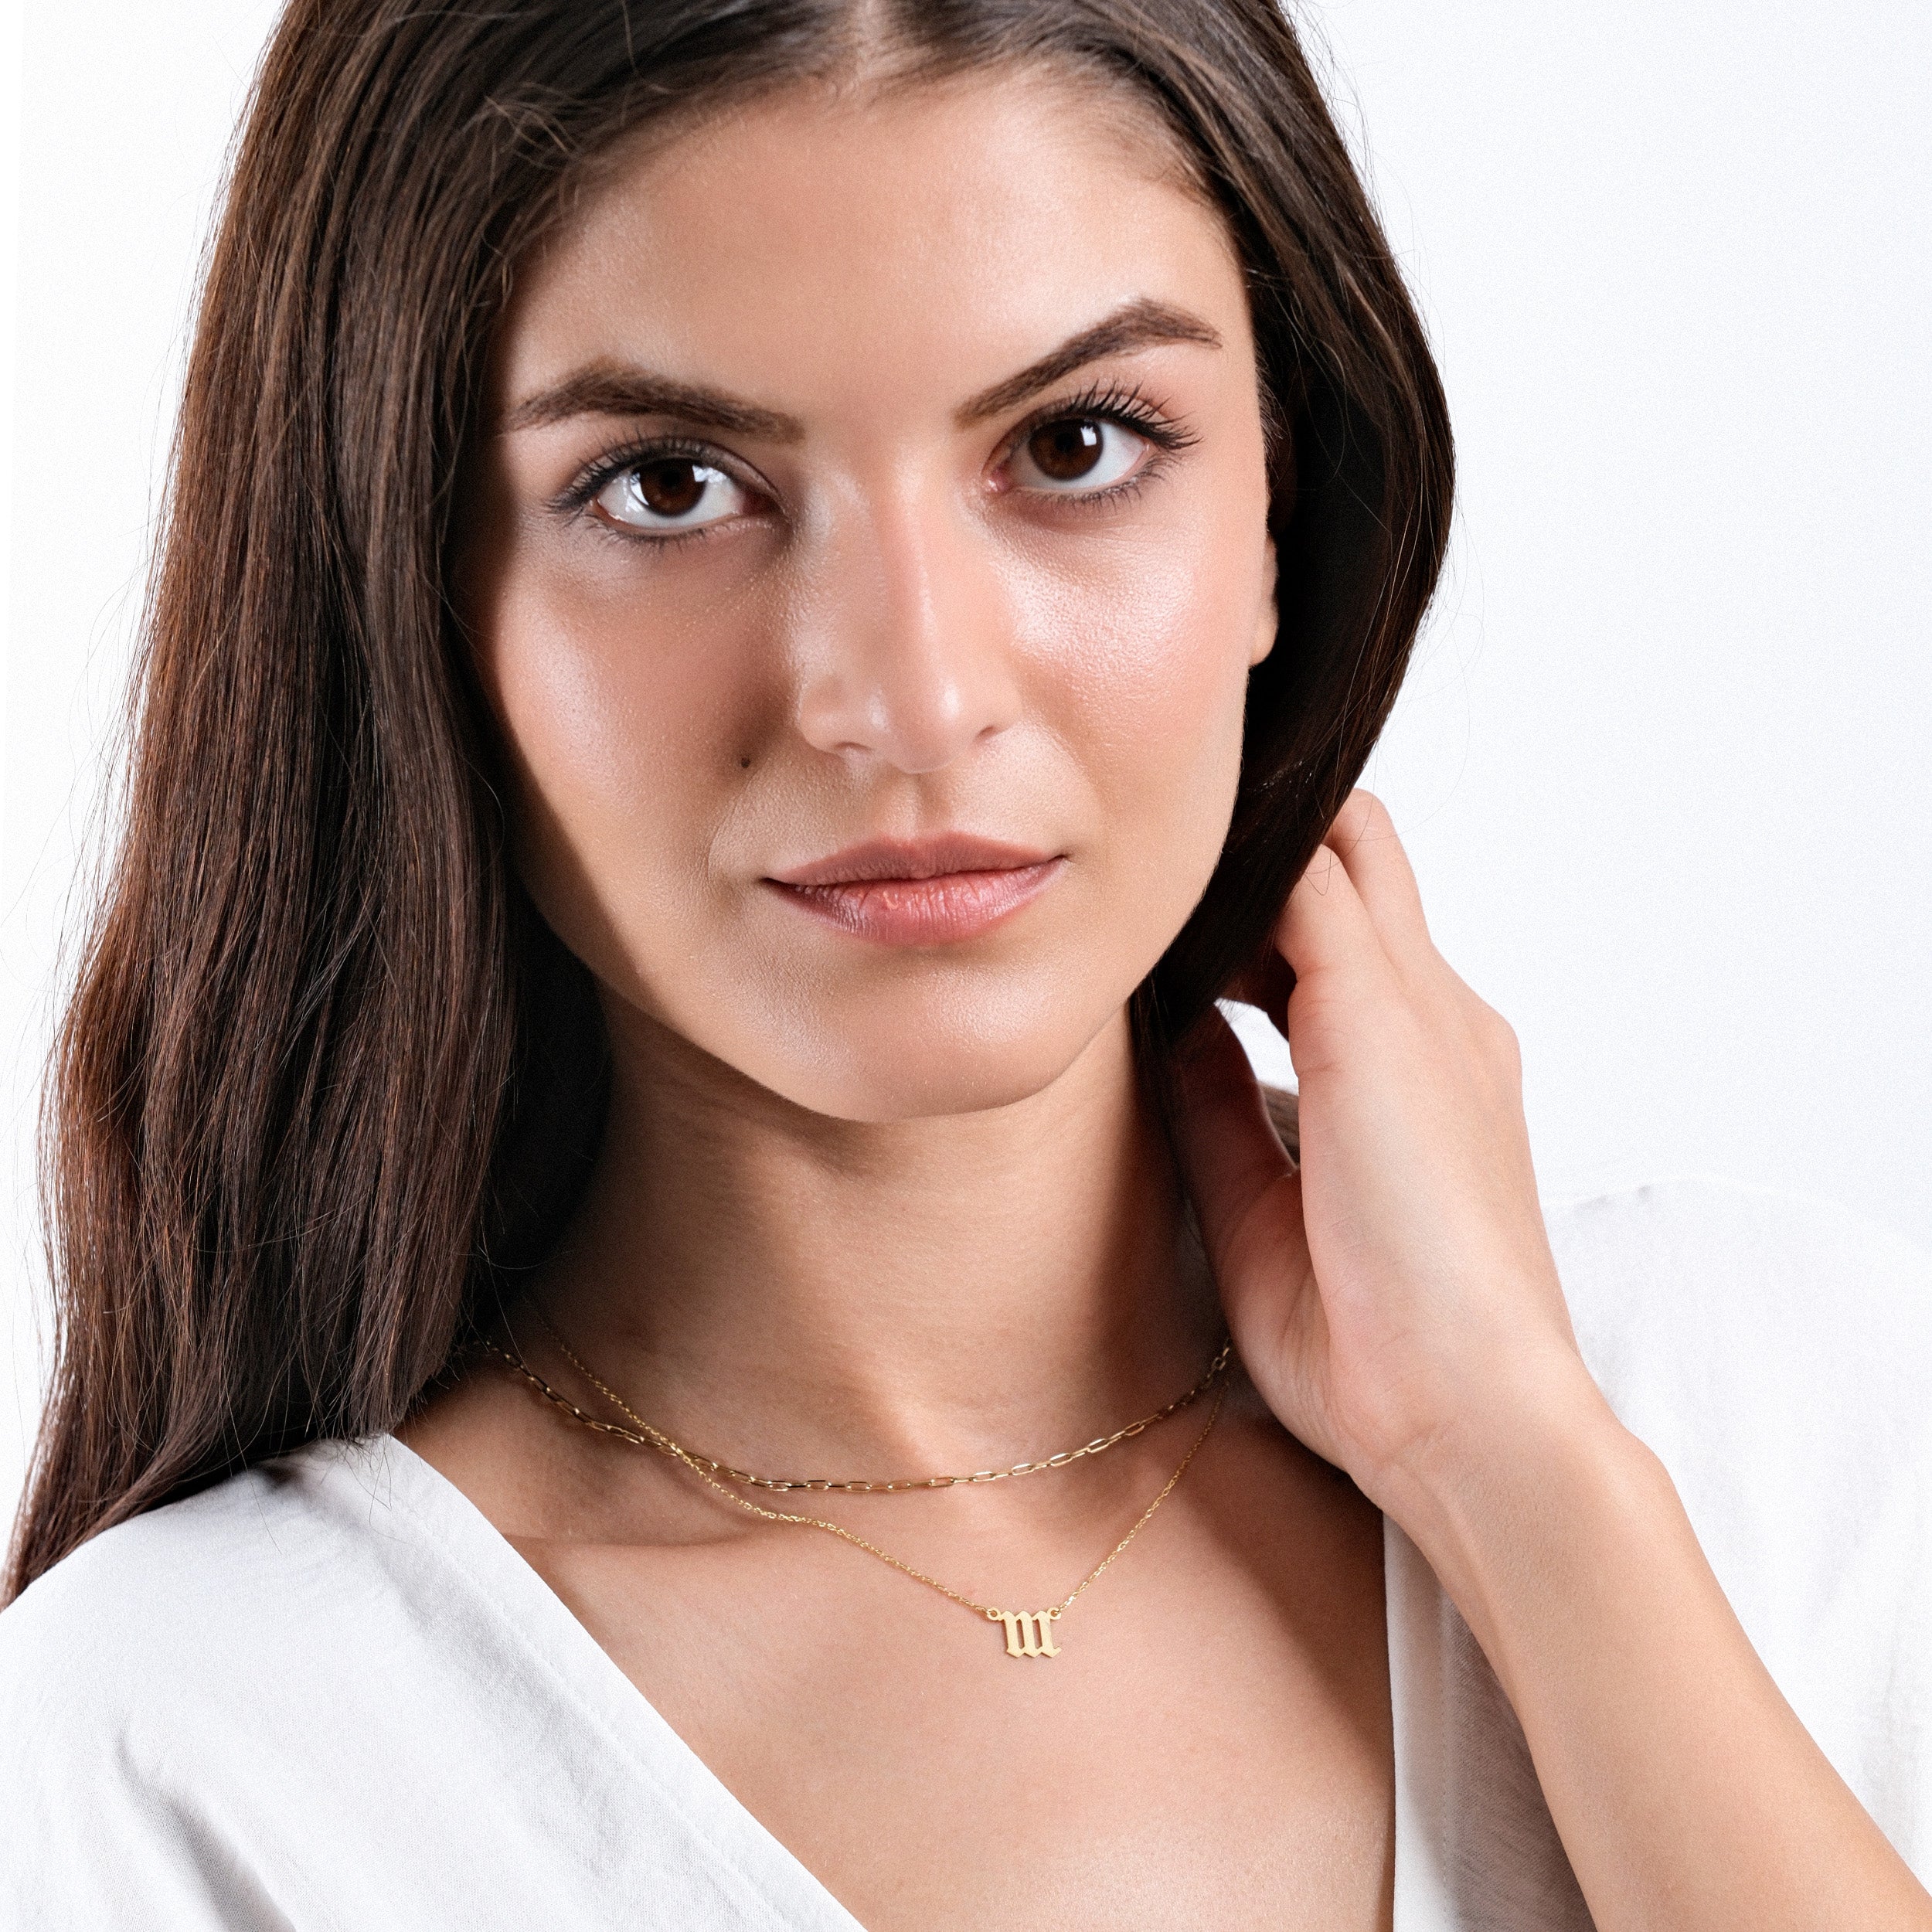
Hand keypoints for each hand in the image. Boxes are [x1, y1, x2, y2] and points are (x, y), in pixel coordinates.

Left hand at [1175, 791, 1606, 1512]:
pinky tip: (1160, 920)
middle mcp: (1439, 1016)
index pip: (1353, 921)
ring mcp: (1422, 1007)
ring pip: (1341, 844)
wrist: (1470, 1418)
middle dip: (1260, 859)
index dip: (1257, 910)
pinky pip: (1308, 882)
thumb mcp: (1262, 1201)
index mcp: (1427, 1066)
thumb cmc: (1377, 1347)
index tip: (1173, 949)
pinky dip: (1235, 879)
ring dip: (1248, 865)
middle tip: (1164, 923)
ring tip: (1159, 920)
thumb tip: (1169, 1022)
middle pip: (1359, 851)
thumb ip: (1222, 1101)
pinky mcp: (1383, 1017)